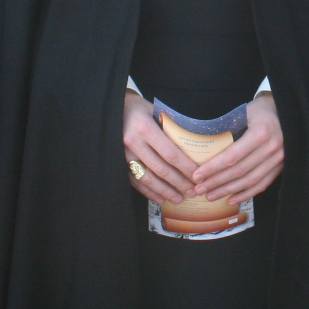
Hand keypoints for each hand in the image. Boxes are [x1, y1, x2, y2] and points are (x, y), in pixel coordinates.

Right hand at [124, 89, 197, 203]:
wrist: (110, 110)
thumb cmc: (139, 109)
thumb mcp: (156, 110)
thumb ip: (171, 125)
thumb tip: (196, 141)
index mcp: (145, 128)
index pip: (170, 153)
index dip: (185, 167)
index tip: (198, 176)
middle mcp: (132, 142)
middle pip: (160, 169)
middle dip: (178, 183)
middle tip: (192, 192)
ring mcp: (123, 154)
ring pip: (147, 178)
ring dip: (164, 191)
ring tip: (179, 199)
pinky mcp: (117, 162)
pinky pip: (135, 181)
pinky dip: (148, 192)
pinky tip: (160, 198)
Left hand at [193, 93, 284, 203]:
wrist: (288, 111)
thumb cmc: (260, 110)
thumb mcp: (244, 112)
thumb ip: (227, 127)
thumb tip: (201, 144)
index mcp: (261, 133)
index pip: (232, 156)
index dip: (213, 168)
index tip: (197, 176)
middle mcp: (271, 148)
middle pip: (239, 171)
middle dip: (216, 182)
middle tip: (199, 189)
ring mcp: (278, 159)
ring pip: (250, 181)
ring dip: (228, 191)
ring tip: (211, 196)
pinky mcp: (281, 166)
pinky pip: (262, 184)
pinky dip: (246, 194)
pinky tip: (231, 199)